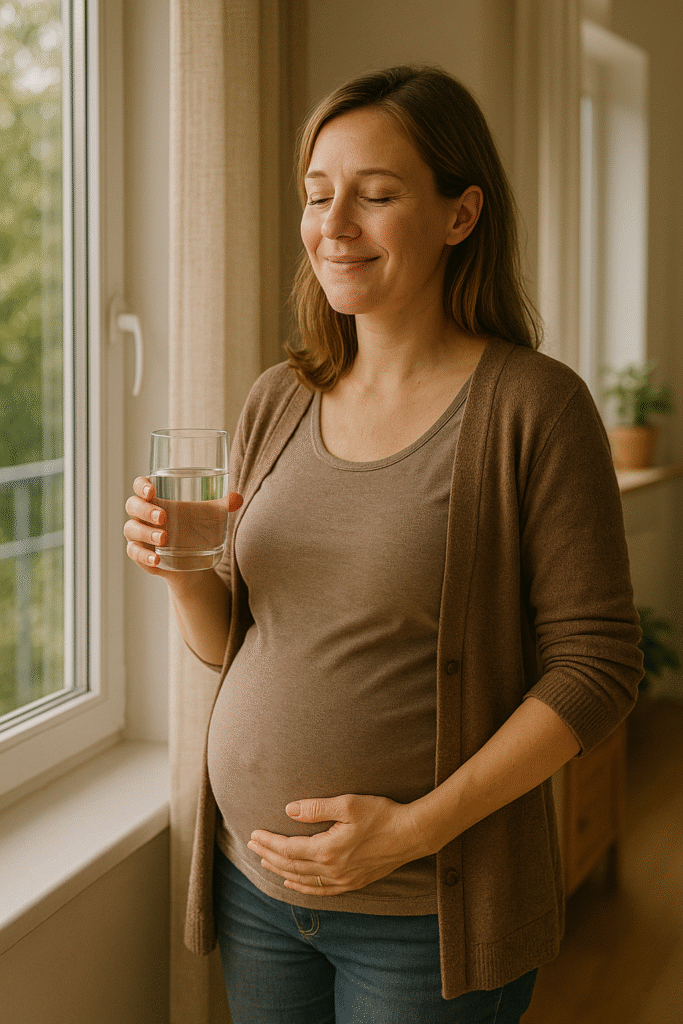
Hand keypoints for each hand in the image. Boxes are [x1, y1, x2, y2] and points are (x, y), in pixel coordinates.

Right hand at [123, 475, 242, 578]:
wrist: (195, 562)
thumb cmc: (198, 529)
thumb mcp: (211, 516)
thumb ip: (223, 505)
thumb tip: (238, 498)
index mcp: (157, 497)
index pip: (140, 486)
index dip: (141, 486)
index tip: (151, 490)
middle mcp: (143, 514)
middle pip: (133, 505)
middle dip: (145, 510)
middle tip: (163, 517)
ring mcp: (138, 534)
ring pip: (131, 529)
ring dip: (146, 533)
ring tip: (164, 538)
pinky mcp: (140, 553)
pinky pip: (134, 553)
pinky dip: (144, 556)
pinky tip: (156, 559)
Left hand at [247, 794, 428, 895]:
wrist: (411, 835)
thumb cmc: (381, 815)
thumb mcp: (348, 804)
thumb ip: (316, 809)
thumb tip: (288, 810)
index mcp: (327, 850)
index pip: (288, 849)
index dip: (269, 842)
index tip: (254, 834)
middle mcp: (332, 869)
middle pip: (291, 866)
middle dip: (269, 855)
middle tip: (251, 846)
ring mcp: (343, 879)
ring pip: (303, 880)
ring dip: (281, 871)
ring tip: (264, 863)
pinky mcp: (353, 883)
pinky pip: (320, 891)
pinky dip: (302, 887)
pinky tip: (293, 883)